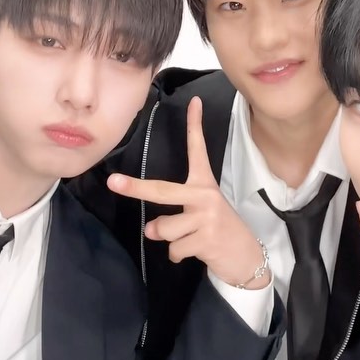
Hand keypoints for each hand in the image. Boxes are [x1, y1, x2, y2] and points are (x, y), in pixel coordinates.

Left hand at [108, 96, 268, 288]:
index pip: (198, 150)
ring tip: (190, 239)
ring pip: (164, 229)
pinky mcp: (206, 238)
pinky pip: (173, 249)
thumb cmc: (217, 230)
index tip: (194, 102)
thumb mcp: (198, 215)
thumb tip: (150, 230)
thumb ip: (172, 218)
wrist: (246, 257)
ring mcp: (206, 217)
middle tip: (113, 182)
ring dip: (169, 240)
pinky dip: (178, 255)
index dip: (195, 125)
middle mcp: (205, 196)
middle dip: (136, 187)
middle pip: (162, 190)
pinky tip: (196, 251)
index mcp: (204, 184)